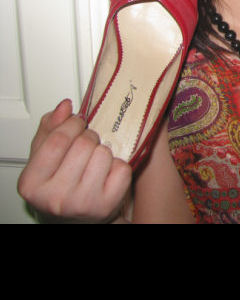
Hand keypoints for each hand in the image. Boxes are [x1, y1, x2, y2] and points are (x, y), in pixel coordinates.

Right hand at [17, 99, 131, 222]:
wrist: (80, 217)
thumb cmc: (62, 182)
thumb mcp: (46, 156)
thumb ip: (51, 128)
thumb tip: (64, 107)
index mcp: (32, 183)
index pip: (58, 139)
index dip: (73, 124)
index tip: (78, 122)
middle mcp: (55, 198)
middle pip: (84, 144)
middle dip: (89, 137)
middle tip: (88, 144)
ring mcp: (82, 203)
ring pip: (104, 154)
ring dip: (104, 152)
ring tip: (96, 161)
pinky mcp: (107, 205)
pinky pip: (122, 168)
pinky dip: (119, 166)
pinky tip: (108, 174)